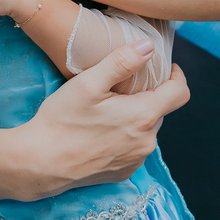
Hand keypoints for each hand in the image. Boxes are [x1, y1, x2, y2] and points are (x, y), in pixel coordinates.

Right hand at [12, 40, 190, 199]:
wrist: (39, 163)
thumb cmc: (62, 120)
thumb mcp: (89, 83)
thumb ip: (122, 61)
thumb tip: (149, 46)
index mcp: (144, 116)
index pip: (180, 93)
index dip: (177, 76)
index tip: (166, 68)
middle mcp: (147, 142)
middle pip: (160, 111)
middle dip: (148, 96)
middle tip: (122, 86)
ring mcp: (136, 160)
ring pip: (146, 130)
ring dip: (136, 117)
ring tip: (109, 109)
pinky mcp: (123, 173)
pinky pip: (134, 149)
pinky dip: (125, 137)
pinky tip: (102, 132)